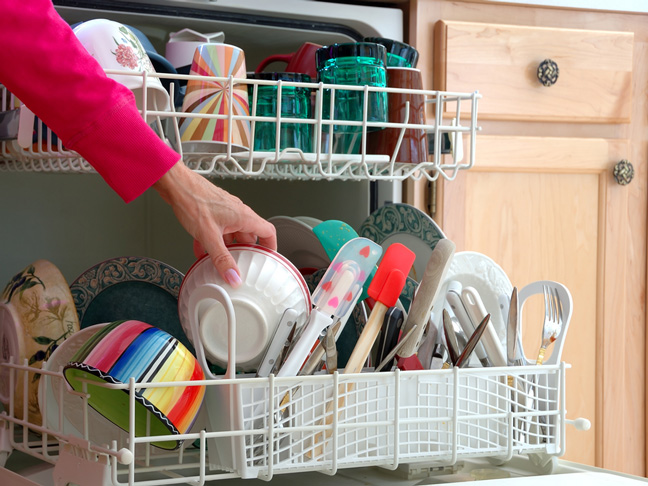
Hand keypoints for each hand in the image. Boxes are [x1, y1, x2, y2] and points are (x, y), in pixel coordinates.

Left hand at [153, 161, 276, 286]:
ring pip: (231, 235)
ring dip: (226, 248)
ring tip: (219, 261)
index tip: (268, 259)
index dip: (271, 247)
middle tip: (240, 265)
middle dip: (243, 252)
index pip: (268, 232)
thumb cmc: (193, 200)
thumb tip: (233, 276)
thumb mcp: (209, 236)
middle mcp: (237, 213)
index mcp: (244, 216)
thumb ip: (221, 259)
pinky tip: (201, 251)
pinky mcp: (213, 212)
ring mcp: (225, 212)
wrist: (175, 184)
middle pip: (249, 236)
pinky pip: (218, 231)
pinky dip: (212, 242)